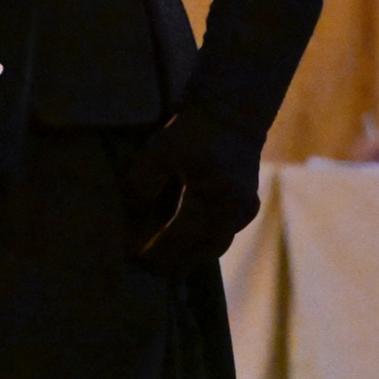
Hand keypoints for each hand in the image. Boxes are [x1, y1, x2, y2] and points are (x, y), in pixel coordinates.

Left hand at [128, 0, 321, 273]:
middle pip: (201, 251)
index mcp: (215, 199)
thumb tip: (132, 212)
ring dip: (189, 256)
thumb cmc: (195, 129)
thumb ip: (143, 183)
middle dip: (174, 262)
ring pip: (214, 246)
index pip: (179, 237)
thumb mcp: (161, 151)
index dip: (155, 249)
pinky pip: (221, 235)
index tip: (132, 255)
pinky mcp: (246, 207)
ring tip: (164, 263)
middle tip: (147, 267)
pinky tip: (183, 245)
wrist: (232, 111)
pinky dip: (202, 243)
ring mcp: (244, 212)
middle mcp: (235, 212)